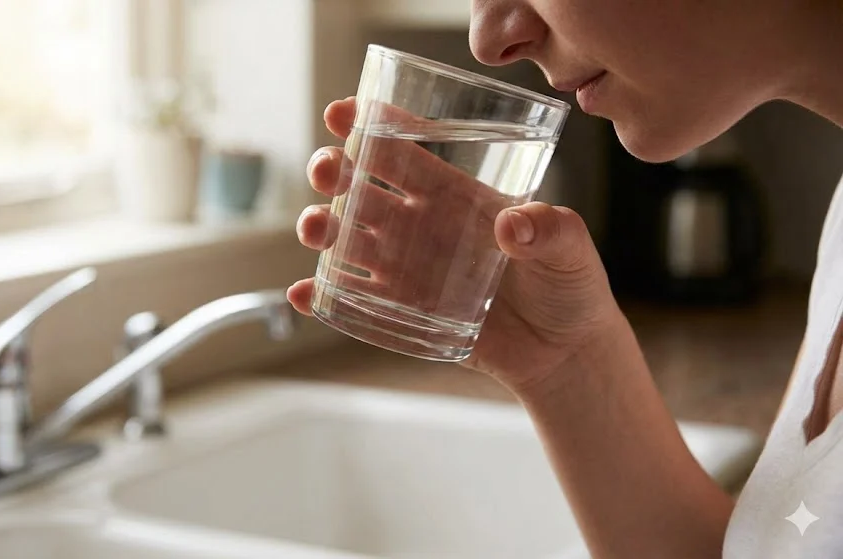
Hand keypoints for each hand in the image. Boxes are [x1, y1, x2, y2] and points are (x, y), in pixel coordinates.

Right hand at [289, 97, 622, 393]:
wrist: (562, 352)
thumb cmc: (569, 288)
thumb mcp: (571, 250)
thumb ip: (551, 231)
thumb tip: (513, 226)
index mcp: (455, 195)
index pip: (405, 151)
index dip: (372, 127)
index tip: (344, 111)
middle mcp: (421, 226)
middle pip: (363, 190)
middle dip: (336, 173)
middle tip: (328, 172)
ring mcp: (406, 268)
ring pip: (348, 239)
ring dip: (322, 227)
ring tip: (316, 229)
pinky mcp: (401, 312)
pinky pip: (351, 299)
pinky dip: (322, 295)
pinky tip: (304, 293)